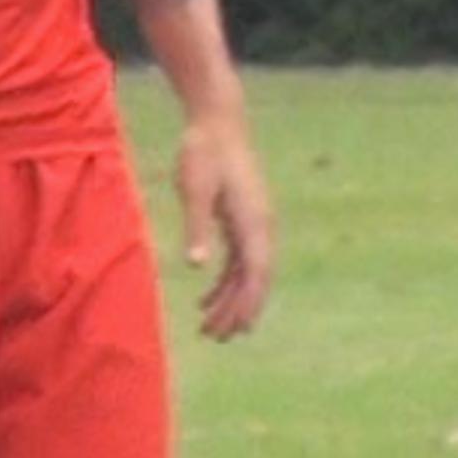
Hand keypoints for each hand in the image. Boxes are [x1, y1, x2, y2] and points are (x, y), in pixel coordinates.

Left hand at [173, 112, 275, 340]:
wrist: (218, 120)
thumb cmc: (204, 151)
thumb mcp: (195, 188)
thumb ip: (197, 226)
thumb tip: (197, 266)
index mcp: (255, 221)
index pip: (257, 274)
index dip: (248, 304)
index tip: (233, 330)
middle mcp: (262, 226)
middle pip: (256, 280)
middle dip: (239, 311)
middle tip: (215, 338)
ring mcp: (255, 223)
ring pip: (248, 274)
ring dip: (231, 302)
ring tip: (208, 329)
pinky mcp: (244, 218)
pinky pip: (240, 261)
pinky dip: (225, 283)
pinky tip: (205, 298)